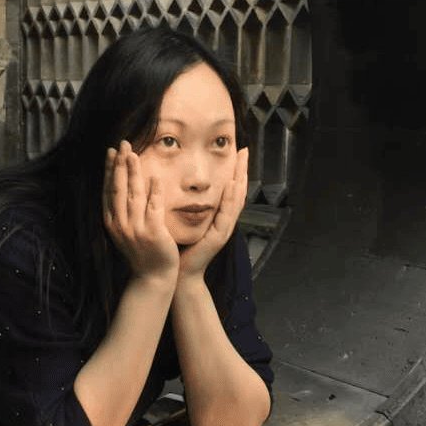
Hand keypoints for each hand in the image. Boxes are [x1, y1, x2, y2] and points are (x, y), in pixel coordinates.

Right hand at [103, 141, 179, 285]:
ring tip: (133, 153)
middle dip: (119, 164)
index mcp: (112, 222)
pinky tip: (154, 176)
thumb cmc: (142, 251)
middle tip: (122, 143)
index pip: (108, 191)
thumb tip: (122, 185)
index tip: (111, 151)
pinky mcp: (152, 233)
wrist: (153, 277)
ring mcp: (135, 229)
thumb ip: (123, 211)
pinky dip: (153, 191)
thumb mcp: (126, 230)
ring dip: (133, 172)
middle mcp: (120, 224)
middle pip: (118, 189)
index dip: (109, 170)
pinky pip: (153, 207)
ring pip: (133, 195)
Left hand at [177, 147, 247, 281]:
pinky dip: (230, 199)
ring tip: (242, 162)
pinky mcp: (219, 237)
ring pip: (236, 200)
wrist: (181, 274)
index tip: (236, 152)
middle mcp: (225, 221)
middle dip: (242, 170)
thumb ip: (192, 206)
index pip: (230, 189)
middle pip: (238, 190)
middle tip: (244, 150)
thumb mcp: (189, 221)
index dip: (235, 171)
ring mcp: (224, 229)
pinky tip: (231, 184)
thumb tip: (184, 185)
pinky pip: (226, 214)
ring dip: (240, 179)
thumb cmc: (182, 248)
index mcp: (218, 216)